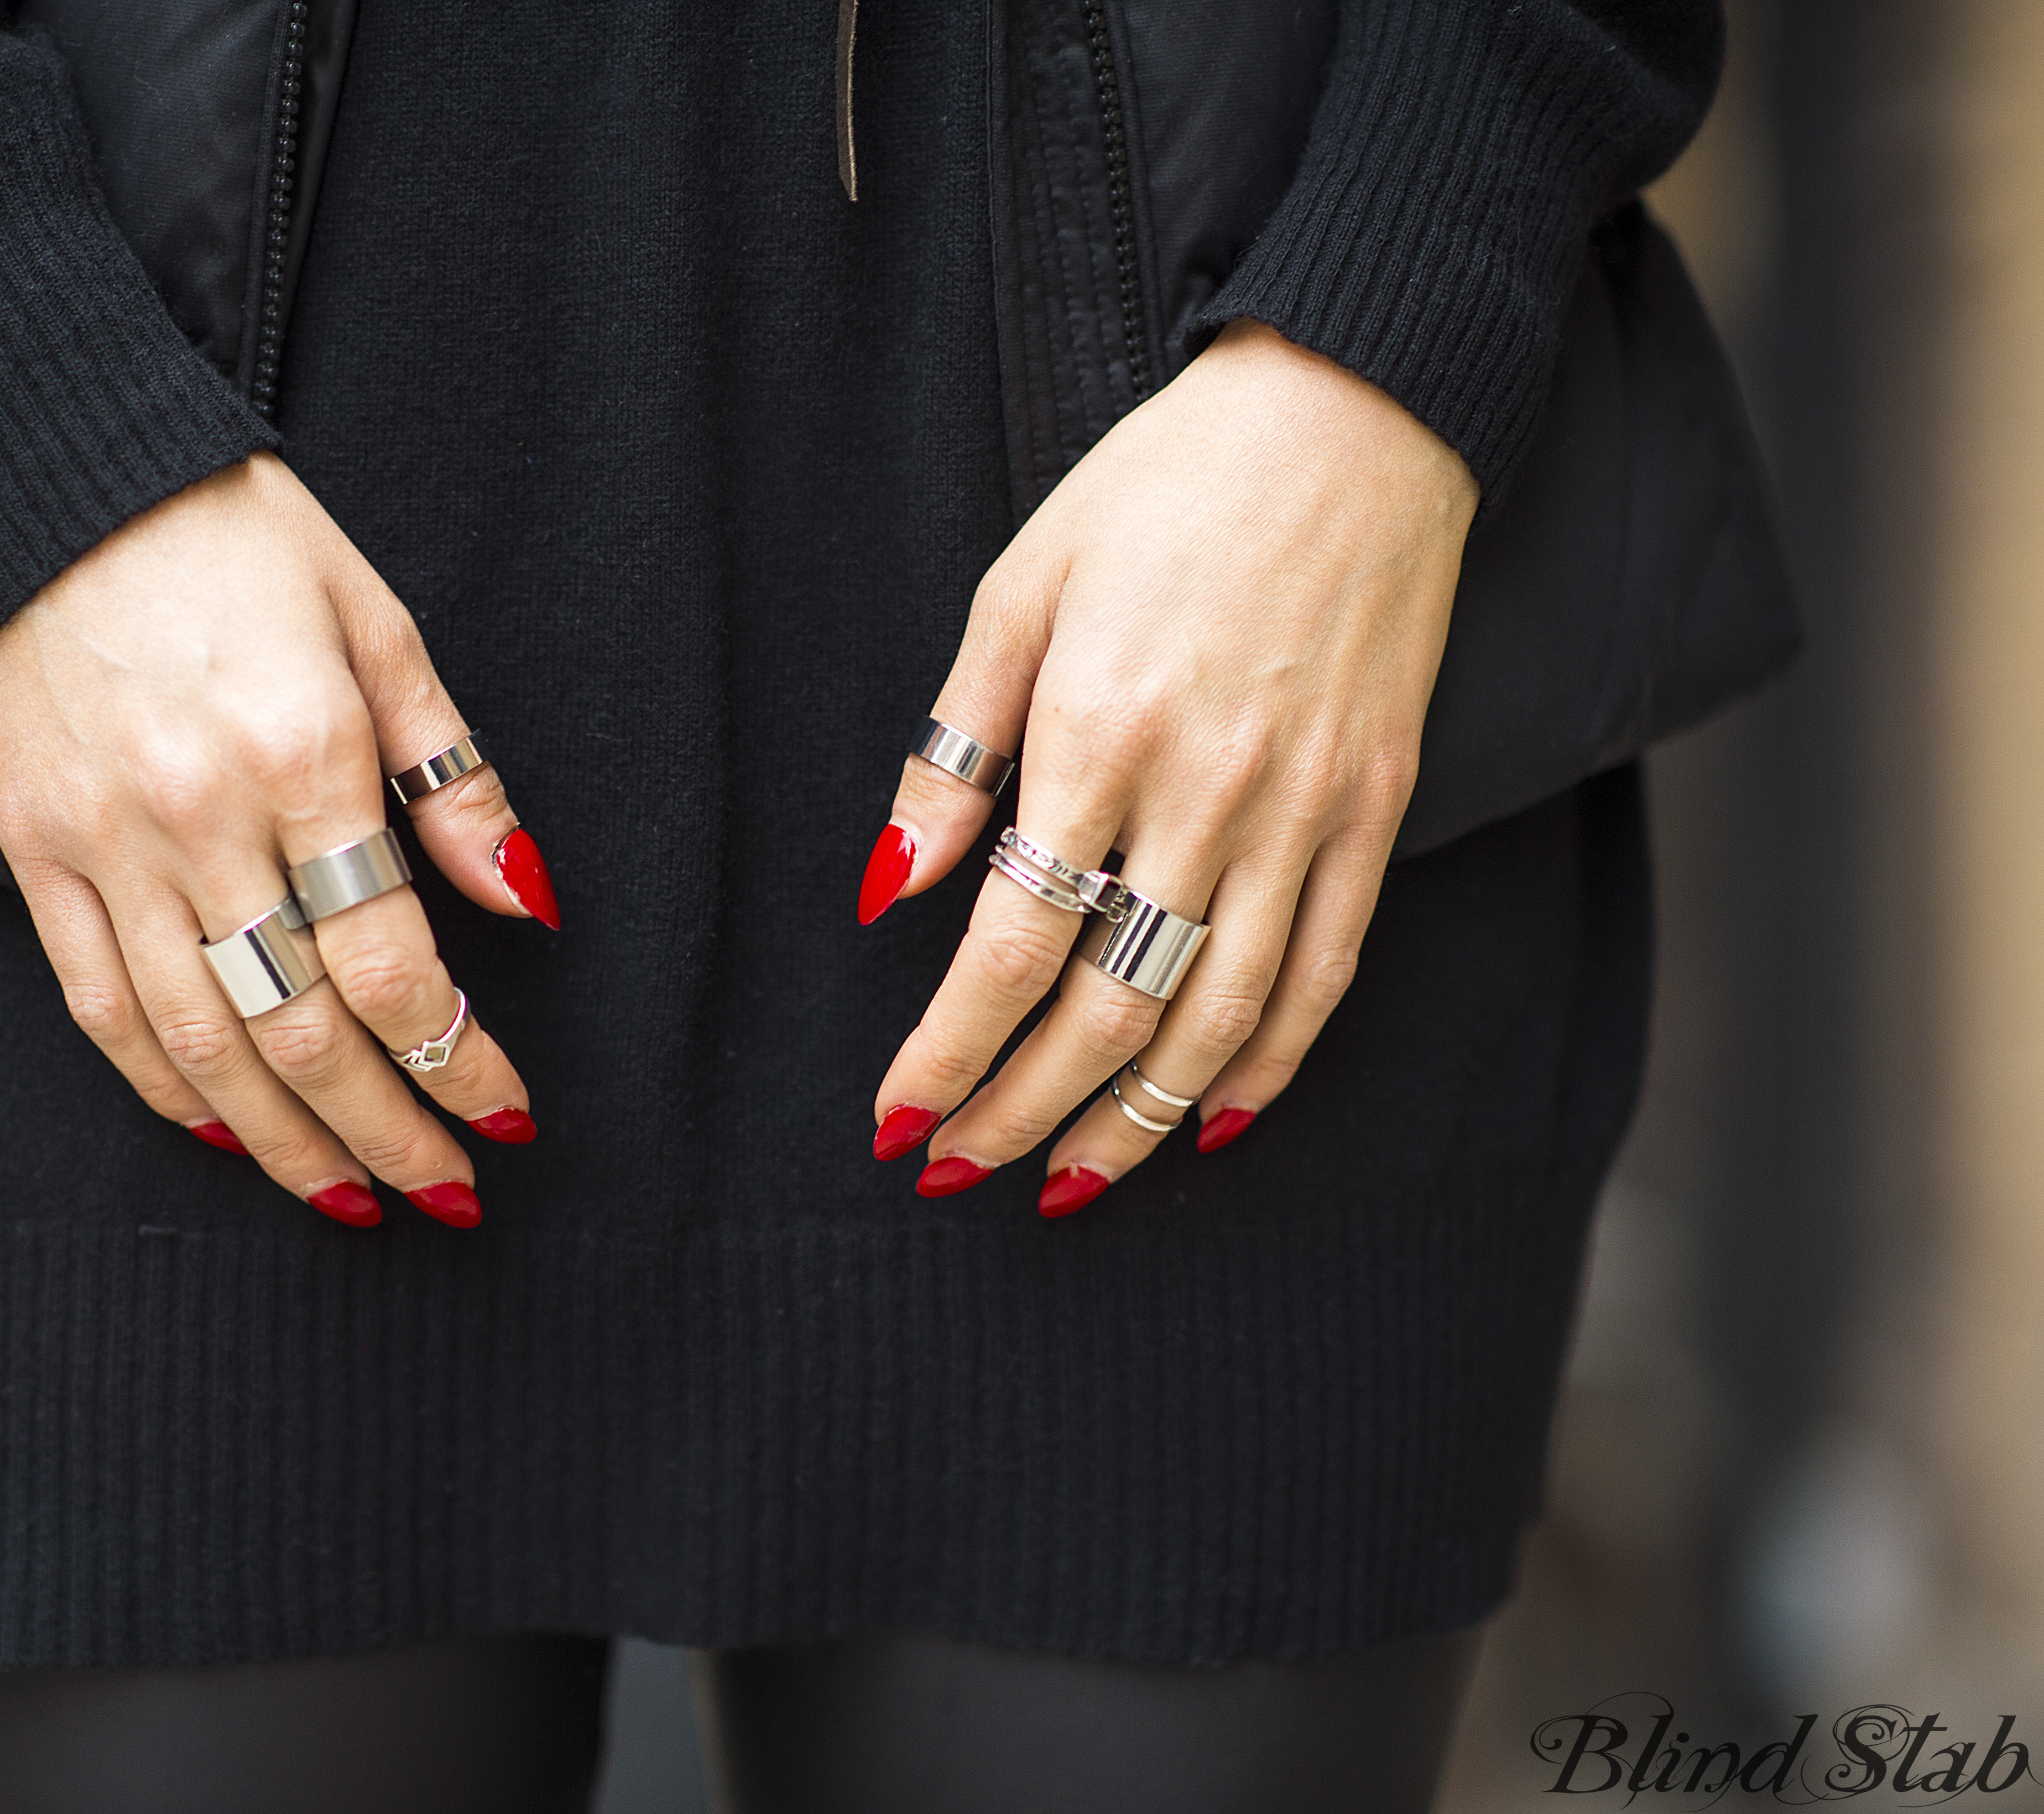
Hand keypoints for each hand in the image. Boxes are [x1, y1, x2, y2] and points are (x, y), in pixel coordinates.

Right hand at [0, 454, 560, 1228]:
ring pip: (200, 1043)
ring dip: (284, 1140)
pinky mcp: (31, 847)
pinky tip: (227, 1132)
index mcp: (302, 755)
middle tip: (446, 1189)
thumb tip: (525, 901)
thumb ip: (451, 775)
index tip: (506, 1113)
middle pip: (302, 1027)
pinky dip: (165, 1087)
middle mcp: (198, 817)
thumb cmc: (234, 531)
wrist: (45, 459)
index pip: (392, 961)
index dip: (455, 1058)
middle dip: (384, 1128)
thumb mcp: (378, 623)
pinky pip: (98, 1004)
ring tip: (350, 1199)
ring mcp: (102, 842)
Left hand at [859, 320, 1475, 1214]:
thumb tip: (890, 891)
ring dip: (1136, 1120)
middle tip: (959, 1167)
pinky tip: (1210, 1120)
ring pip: (1220, 1017)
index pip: (1013, 945)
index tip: (898, 1117)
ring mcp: (1306, 809)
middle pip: (1108, 1008)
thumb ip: (951, 751)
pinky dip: (1270, 1063)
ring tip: (1069, 1178)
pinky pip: (1327, 972)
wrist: (1353, 409)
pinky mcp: (1375, 807)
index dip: (950, 1051)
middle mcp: (1209, 790)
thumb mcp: (1018, 588)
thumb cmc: (1161, 487)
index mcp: (1099, 732)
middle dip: (1022, 1110)